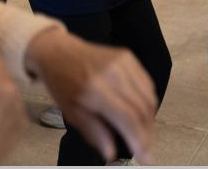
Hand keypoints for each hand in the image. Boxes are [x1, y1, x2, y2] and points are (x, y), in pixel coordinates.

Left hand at [24, 28, 156, 163]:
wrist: (58, 51)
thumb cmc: (62, 83)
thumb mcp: (71, 112)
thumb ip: (94, 132)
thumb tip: (111, 153)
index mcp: (96, 89)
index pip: (128, 118)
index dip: (140, 140)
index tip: (145, 157)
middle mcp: (113, 73)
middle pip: (142, 108)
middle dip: (147, 133)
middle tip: (144, 148)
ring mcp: (123, 62)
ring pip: (148, 97)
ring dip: (149, 119)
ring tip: (143, 133)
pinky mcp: (128, 56)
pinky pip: (146, 83)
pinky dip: (148, 101)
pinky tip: (140, 113)